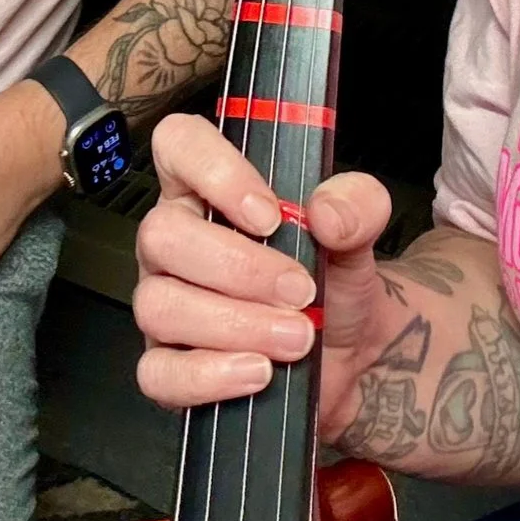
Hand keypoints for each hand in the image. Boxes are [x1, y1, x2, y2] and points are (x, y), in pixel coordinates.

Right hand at [132, 113, 393, 440]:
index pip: (178, 145)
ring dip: (236, 324)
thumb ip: (358, 204)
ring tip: (296, 337)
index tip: (269, 214)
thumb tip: (327, 213)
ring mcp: (163, 303)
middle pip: (162, 235)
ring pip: (161, 305)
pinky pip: (159, 373)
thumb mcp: (360, 231)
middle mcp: (174, 242)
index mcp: (206, 189)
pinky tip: (258, 372)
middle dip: (240, 268)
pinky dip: (211, 375)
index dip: (214, 171)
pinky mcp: (168, 367)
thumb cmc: (334, 279)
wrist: (353, 355)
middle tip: (300, 291)